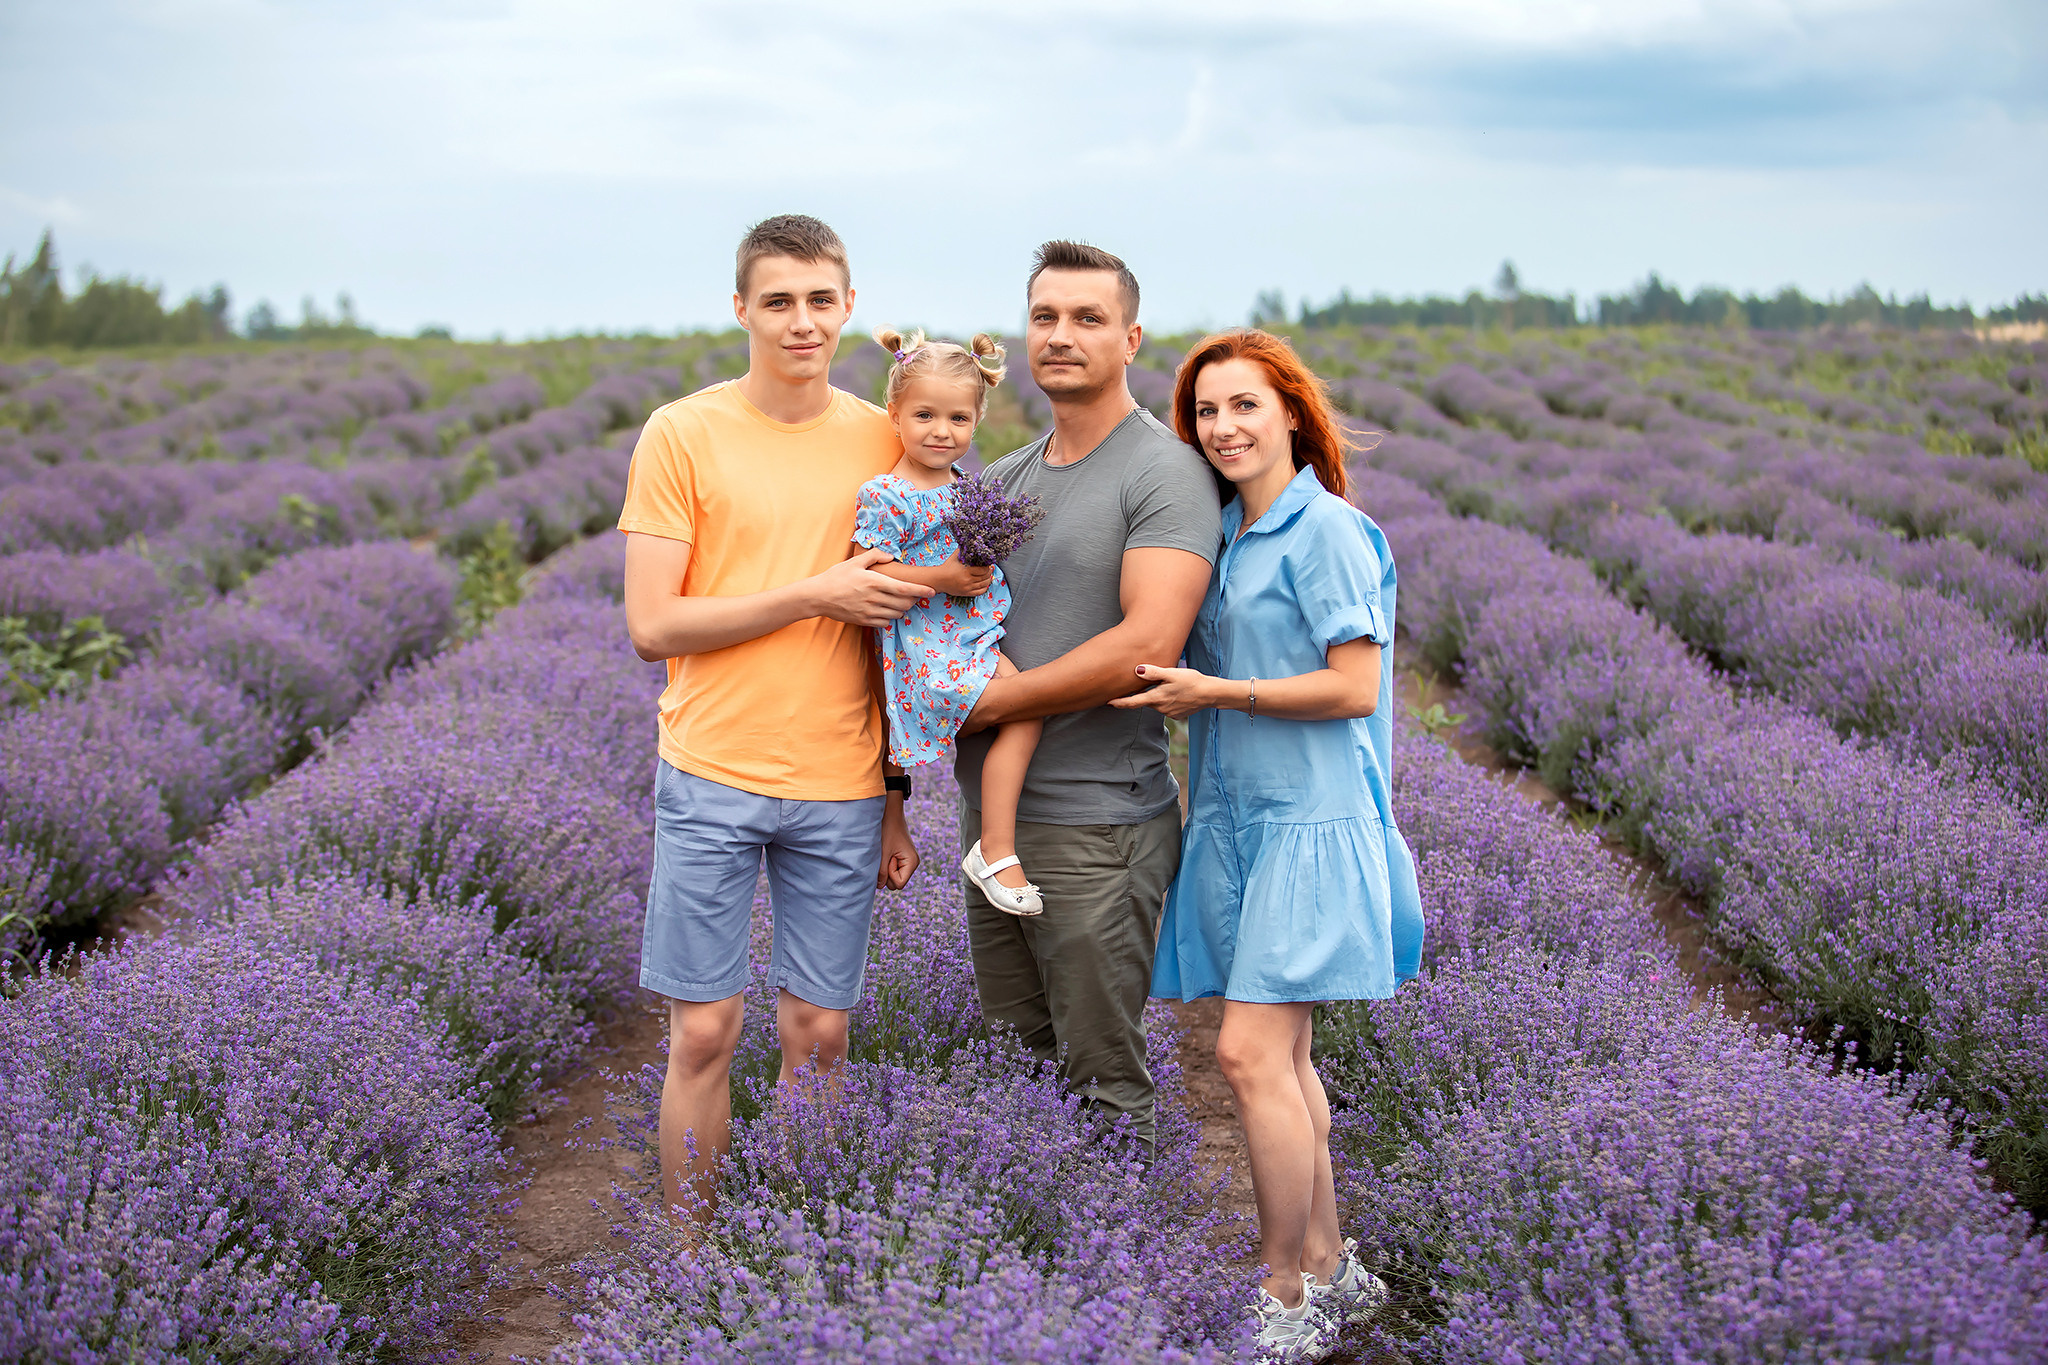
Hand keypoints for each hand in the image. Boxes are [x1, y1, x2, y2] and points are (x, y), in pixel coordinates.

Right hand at [811, 549, 931, 626]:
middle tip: (913, 595)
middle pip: (904, 604)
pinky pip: (885, 623)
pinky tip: (886, 610)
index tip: (932, 591)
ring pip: (897, 614)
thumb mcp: (854, 561)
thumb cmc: (836, 576)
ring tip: (899, 602)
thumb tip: (891, 556)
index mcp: (874, 582)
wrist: (818, 596)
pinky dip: (890, 617)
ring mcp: (869, 612)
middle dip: (913, 600)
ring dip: (902, 609)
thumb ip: (875, 556)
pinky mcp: (864, 621)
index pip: (904, 588)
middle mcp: (874, 598)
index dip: (921, 591)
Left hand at [877, 801, 919, 889]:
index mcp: (912, 862)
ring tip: (886, 853)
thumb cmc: (887, 831)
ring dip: (886, 868)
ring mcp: (907, 861)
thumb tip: (879, 886)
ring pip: (893, 877)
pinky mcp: (901, 858)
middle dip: (887, 873)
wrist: (890, 814)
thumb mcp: (883, 853)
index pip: (898, 884)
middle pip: (896, 883)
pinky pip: (892, 869)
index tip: (888, 858)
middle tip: (886, 855)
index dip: (890, 874)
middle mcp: (912, 863)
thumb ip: (881, 872)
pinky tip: (886, 852)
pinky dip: (886, 864)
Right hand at [919, 555, 995, 598]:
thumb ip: (964, 550)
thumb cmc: (947, 567)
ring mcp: (967, 588)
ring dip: (988, 580)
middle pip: (985, 577)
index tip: (987, 564)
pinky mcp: (966, 593)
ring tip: (988, 575)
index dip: (987, 567)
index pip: (983, 570)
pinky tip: (985, 583)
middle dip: (989, 572)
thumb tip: (971, 542)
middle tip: (989, 569)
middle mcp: (968, 580)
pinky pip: (980, 592)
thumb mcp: (956, 556)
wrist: (938, 579)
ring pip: (984, 584)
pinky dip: (984, 587)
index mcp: (966, 570)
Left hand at [1107, 663, 1219, 719]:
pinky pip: (1167, 706)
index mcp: (1157, 698)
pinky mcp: (1177, 714)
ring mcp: (1169, 712)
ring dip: (1158, 695)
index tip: (1108, 702)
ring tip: (1171, 685)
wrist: (1210, 694)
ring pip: (1157, 702)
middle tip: (1150, 682)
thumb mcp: (1172, 673)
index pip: (1133, 702)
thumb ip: (1154, 673)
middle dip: (1144, 694)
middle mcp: (1160, 708)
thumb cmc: (1191, 681)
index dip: (1120, 703)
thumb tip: (1137, 670)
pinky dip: (1168, 699)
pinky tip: (1178, 692)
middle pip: (1146, 700)